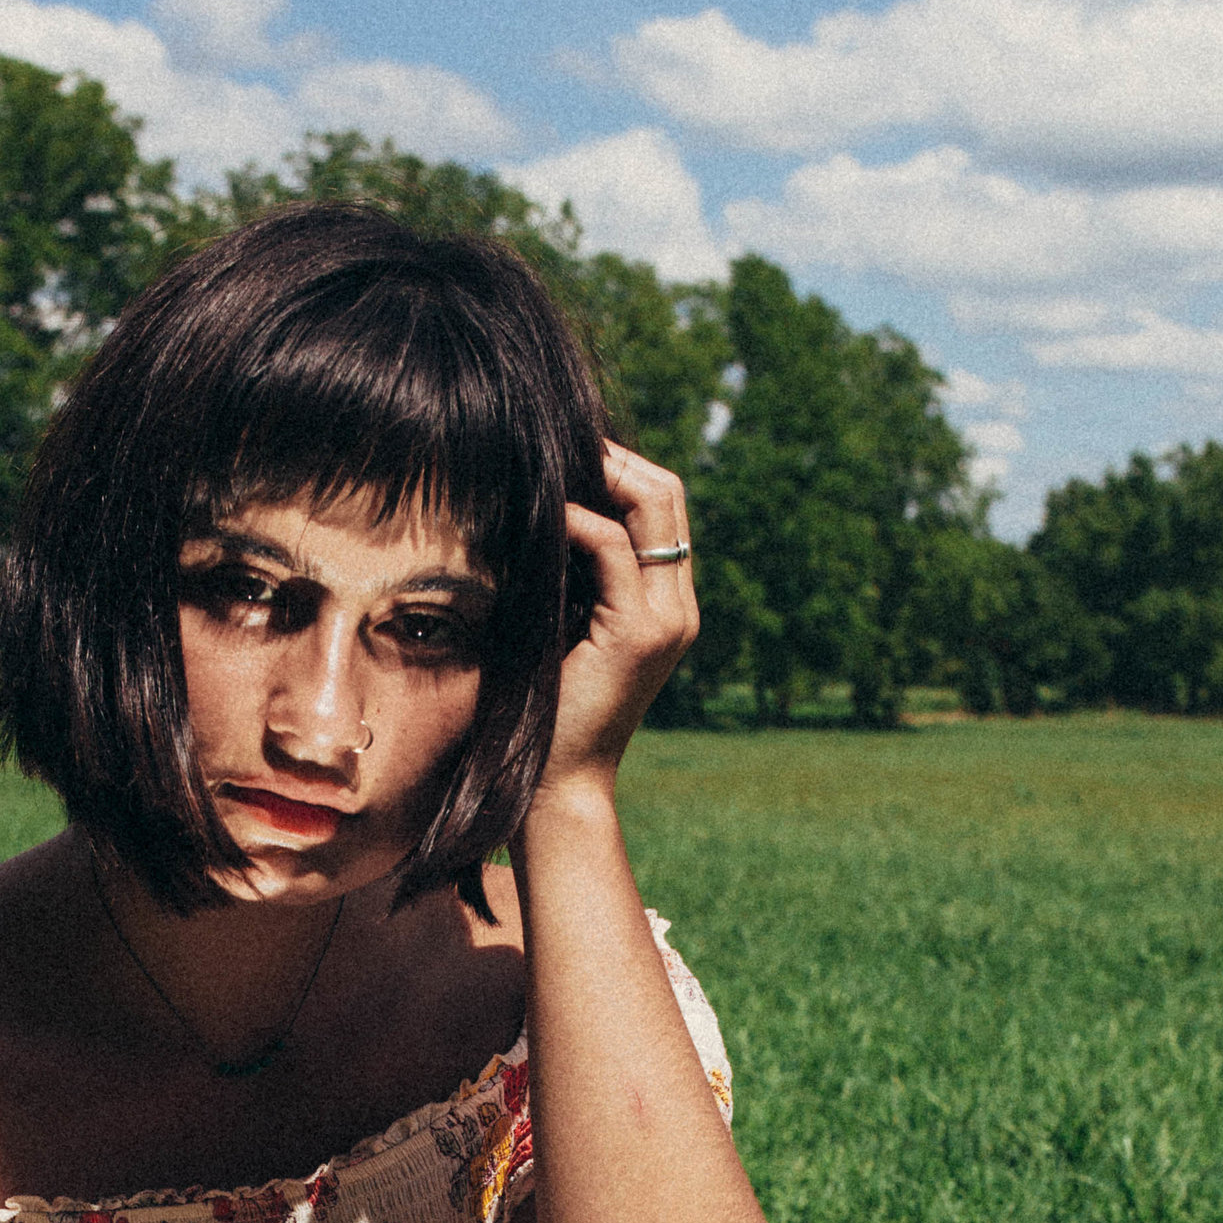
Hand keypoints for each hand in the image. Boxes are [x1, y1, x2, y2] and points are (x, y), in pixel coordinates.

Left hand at [541, 439, 697, 801]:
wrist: (560, 782)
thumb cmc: (549, 711)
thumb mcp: (565, 628)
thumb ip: (574, 577)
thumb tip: (548, 515)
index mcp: (666, 604)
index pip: (662, 507)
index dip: (622, 467)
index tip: (569, 450)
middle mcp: (677, 607)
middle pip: (667, 494)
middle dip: (615, 457)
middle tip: (561, 440)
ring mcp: (665, 620)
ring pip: (653, 508)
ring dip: (601, 475)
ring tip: (551, 463)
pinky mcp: (638, 634)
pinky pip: (616, 551)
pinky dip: (580, 522)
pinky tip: (545, 515)